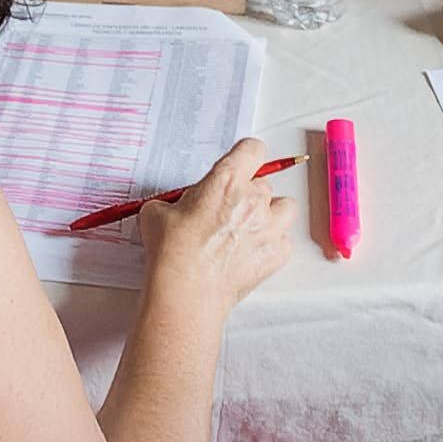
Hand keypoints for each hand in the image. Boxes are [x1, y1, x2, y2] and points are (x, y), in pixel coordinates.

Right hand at [136, 138, 298, 317]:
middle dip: (248, 192)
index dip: (245, 156)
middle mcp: (254, 200)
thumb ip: (174, 202)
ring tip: (249, 226)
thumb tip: (174, 208)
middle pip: (264, 182)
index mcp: (227, 180)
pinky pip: (284, 241)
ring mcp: (269, 228)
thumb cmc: (173, 254)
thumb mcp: (158, 213)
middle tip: (227, 208)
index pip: (252, 150)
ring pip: (285, 208)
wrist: (186, 291)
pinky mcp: (276, 255)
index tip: (239, 164)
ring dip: (270, 213)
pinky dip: (272, 244)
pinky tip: (251, 251)